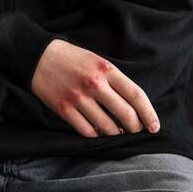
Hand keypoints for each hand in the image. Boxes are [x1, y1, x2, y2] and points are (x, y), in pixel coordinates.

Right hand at [31, 39, 159, 137]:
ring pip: (107, 126)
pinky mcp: (64, 109)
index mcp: (106, 69)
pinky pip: (87, 131)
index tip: (154, 126)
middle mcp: (94, 84)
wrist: (37, 57)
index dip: (149, 114)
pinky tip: (98, 131)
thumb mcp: (97, 60)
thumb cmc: (71, 59)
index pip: (136, 96)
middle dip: (135, 127)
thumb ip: (114, 79)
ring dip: (115, 132)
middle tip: (135, 130)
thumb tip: (132, 105)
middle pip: (125, 114)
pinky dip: (96, 134)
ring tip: (116, 130)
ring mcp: (78, 98)